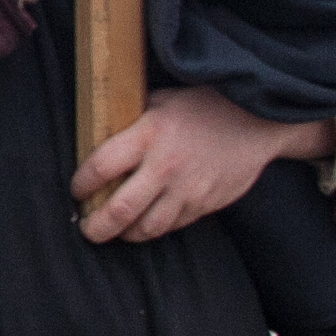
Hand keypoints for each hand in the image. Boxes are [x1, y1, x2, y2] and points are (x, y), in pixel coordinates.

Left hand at [70, 86, 334, 243]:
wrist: (259, 120)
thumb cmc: (204, 107)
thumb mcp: (161, 102)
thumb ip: (132, 123)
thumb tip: (98, 136)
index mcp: (148, 135)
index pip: (100, 167)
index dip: (81, 184)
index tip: (76, 190)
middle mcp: (165, 167)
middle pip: (119, 210)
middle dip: (96, 227)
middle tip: (87, 229)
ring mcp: (188, 190)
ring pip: (147, 228)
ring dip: (126, 234)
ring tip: (116, 230)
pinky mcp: (206, 204)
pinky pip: (173, 226)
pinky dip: (155, 228)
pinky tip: (146, 223)